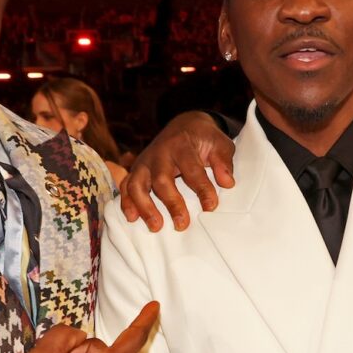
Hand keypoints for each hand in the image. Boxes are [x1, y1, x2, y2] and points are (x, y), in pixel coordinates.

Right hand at [119, 111, 236, 231]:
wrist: (184, 125)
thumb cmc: (204, 139)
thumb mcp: (220, 144)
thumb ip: (223, 162)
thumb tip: (227, 183)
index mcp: (181, 145)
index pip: (192, 169)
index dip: (202, 189)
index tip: (211, 207)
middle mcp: (159, 153)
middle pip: (161, 179)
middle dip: (172, 203)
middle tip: (182, 224)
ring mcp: (144, 162)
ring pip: (137, 184)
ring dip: (144, 206)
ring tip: (156, 227)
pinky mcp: (136, 169)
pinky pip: (126, 185)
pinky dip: (126, 202)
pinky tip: (132, 218)